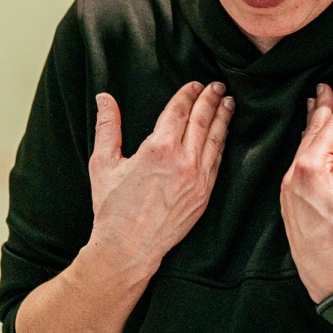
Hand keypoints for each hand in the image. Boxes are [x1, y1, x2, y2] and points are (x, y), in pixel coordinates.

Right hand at [88, 81, 233, 276]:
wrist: (129, 247)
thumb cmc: (112, 208)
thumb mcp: (103, 163)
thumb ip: (107, 127)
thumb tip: (104, 98)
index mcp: (158, 148)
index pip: (179, 111)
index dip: (188, 95)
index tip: (194, 84)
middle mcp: (183, 160)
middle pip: (202, 120)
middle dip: (211, 99)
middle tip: (218, 86)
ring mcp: (198, 178)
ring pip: (215, 139)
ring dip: (223, 118)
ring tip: (228, 103)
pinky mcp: (205, 194)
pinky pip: (217, 161)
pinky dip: (222, 143)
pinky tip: (224, 134)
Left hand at [280, 83, 332, 301]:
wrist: (327, 272)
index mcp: (312, 170)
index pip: (330, 130)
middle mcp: (294, 175)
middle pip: (310, 133)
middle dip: (321, 109)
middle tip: (325, 88)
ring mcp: (288, 188)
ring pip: (300, 147)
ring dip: (311, 126)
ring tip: (314, 107)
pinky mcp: (288, 199)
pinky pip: (295, 163)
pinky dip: (304, 146)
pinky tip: (308, 143)